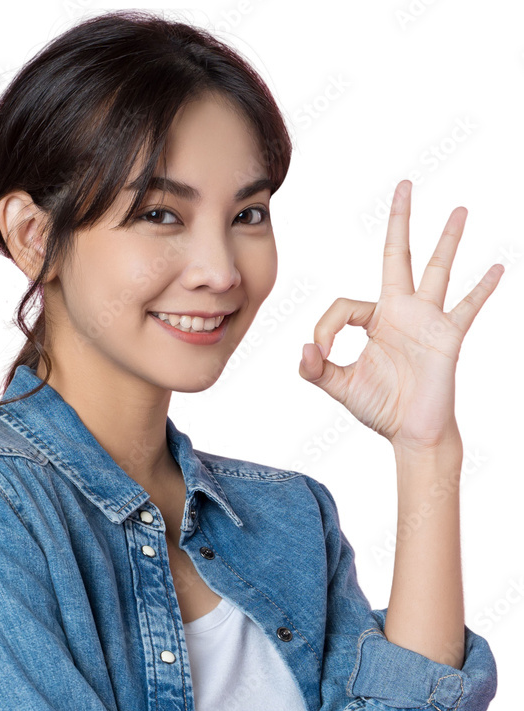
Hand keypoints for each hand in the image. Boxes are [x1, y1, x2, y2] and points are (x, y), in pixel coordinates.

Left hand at [299, 179, 503, 451]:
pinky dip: (482, 289)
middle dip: (400, 221)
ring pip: (437, 270)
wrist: (411, 433)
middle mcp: (402, 312)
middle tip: (404, 186)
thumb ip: (316, 370)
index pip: (344, 306)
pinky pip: (468, 307)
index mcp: (374, 321)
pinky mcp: (448, 337)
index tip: (320, 353)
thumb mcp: (340, 387)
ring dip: (448, 240)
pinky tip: (497, 267)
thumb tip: (304, 350)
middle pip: (398, 255)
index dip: (326, 327)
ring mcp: (428, 320)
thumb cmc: (380, 408)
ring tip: (459, 210)